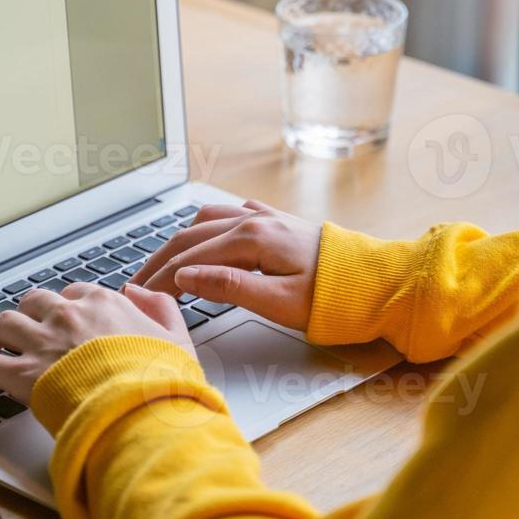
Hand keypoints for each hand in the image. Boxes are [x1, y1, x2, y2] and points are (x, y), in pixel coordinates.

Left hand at [0, 283, 191, 403]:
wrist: (137, 407)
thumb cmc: (159, 380)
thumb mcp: (177, 337)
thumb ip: (161, 308)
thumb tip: (140, 294)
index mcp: (104, 304)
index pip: (76, 292)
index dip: (67, 306)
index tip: (65, 317)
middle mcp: (68, 316)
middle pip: (35, 302)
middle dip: (27, 313)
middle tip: (23, 328)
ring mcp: (41, 343)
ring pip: (4, 324)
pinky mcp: (21, 375)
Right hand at [127, 200, 320, 330]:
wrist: (382, 282)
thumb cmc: (337, 298)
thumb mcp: (280, 303)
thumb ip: (229, 287)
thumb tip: (185, 276)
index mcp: (252, 238)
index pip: (189, 258)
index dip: (160, 280)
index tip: (138, 299)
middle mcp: (256, 220)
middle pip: (191, 236)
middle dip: (159, 260)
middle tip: (136, 283)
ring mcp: (268, 218)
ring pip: (208, 220)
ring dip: (181, 241)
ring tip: (163, 263)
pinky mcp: (280, 224)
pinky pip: (232, 216)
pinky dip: (209, 228)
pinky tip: (208, 237)